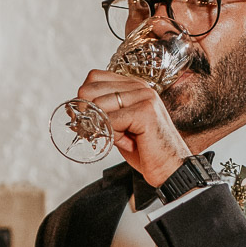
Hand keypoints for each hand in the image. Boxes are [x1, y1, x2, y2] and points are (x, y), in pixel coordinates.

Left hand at [76, 68, 189, 185]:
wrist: (171, 168)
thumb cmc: (145, 150)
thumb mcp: (120, 125)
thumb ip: (103, 112)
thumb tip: (75, 107)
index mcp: (133, 85)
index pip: (94, 78)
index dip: (84, 99)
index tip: (89, 119)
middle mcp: (139, 86)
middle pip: (90, 90)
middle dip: (88, 115)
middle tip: (102, 133)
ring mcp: (144, 96)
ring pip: (99, 106)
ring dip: (105, 128)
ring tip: (123, 138)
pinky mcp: (145, 111)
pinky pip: (110, 121)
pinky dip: (112, 136)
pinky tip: (129, 142)